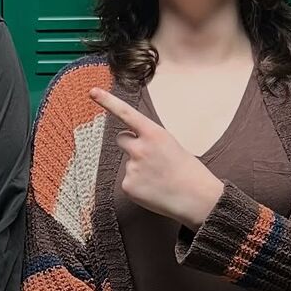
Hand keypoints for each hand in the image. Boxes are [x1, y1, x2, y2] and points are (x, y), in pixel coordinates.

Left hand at [93, 87, 223, 225]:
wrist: (197, 199)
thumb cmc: (188, 172)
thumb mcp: (172, 146)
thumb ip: (150, 141)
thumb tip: (134, 147)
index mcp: (154, 134)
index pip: (126, 114)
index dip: (108, 102)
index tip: (92, 92)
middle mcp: (140, 149)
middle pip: (121, 139)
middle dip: (130, 144)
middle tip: (149, 158)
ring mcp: (132, 168)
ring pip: (128, 163)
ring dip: (139, 169)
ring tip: (159, 178)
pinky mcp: (128, 186)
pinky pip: (128, 181)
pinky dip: (139, 185)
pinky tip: (154, 189)